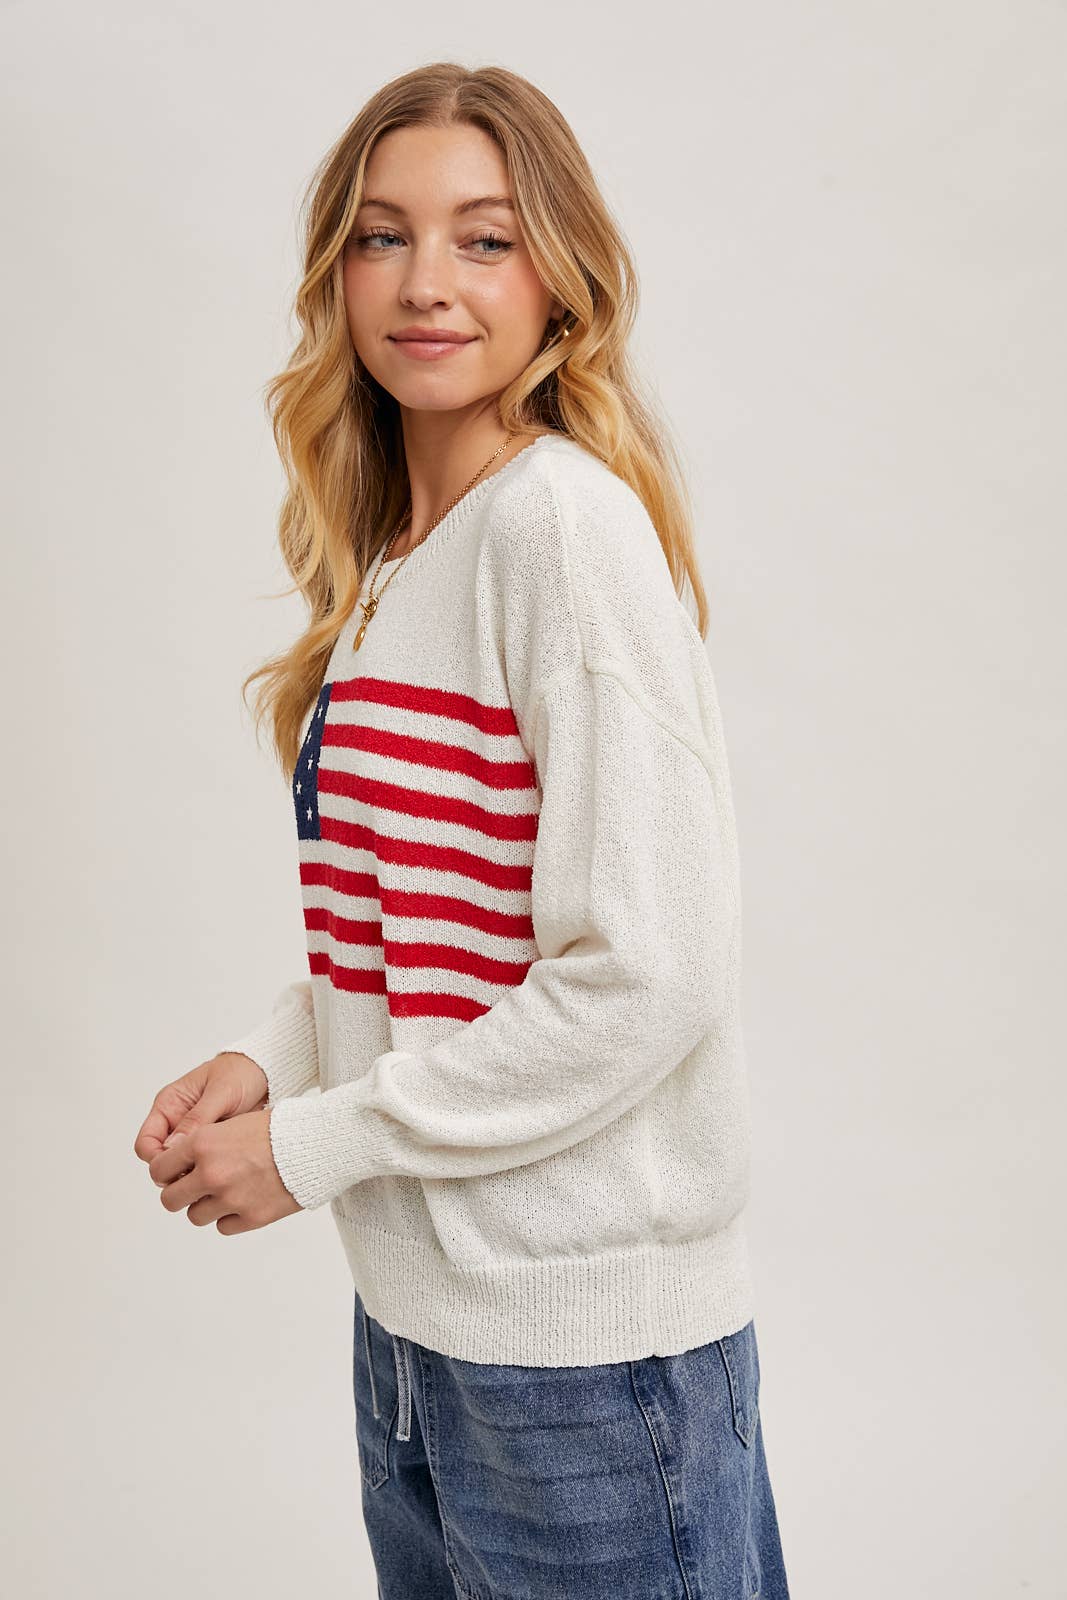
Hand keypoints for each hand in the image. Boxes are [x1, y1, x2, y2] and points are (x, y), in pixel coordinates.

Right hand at [133, 1052, 269, 1164]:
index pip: (146, 1143)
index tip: (178, 1166)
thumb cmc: (240, 1073)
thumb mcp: (220, 1092)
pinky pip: (201, 1165)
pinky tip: (224, 1169)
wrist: (267, 1073)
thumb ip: (198, 1118)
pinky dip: (208, 1170)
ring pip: (180, 1167)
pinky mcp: (211, 1146)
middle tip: (198, 1173)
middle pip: (160, 1161)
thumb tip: (172, 1147)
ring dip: (192, 1173)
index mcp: (169, 1106)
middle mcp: (175, 1123)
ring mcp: (193, 1136)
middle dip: (174, 1171)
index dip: (157, 1159)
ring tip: (215, 1170)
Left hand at [146, 1105, 302, 1232]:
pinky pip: (223, 1226)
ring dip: (205, 1206)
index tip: (175, 1173)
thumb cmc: (279, 1128)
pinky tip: (244, 1199)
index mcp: (203, 1143)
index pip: (159, 1169)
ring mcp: (230, 1198)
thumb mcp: (234, 1122)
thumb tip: (181, 1163)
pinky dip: (229, 1217)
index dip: (165, 1172)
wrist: (317, 1144)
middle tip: (194, 1188)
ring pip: (195, 1216)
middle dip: (180, 1194)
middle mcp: (211, 1173)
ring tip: (225, 1192)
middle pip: (171, 1200)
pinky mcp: (251, 1218)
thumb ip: (204, 1143)